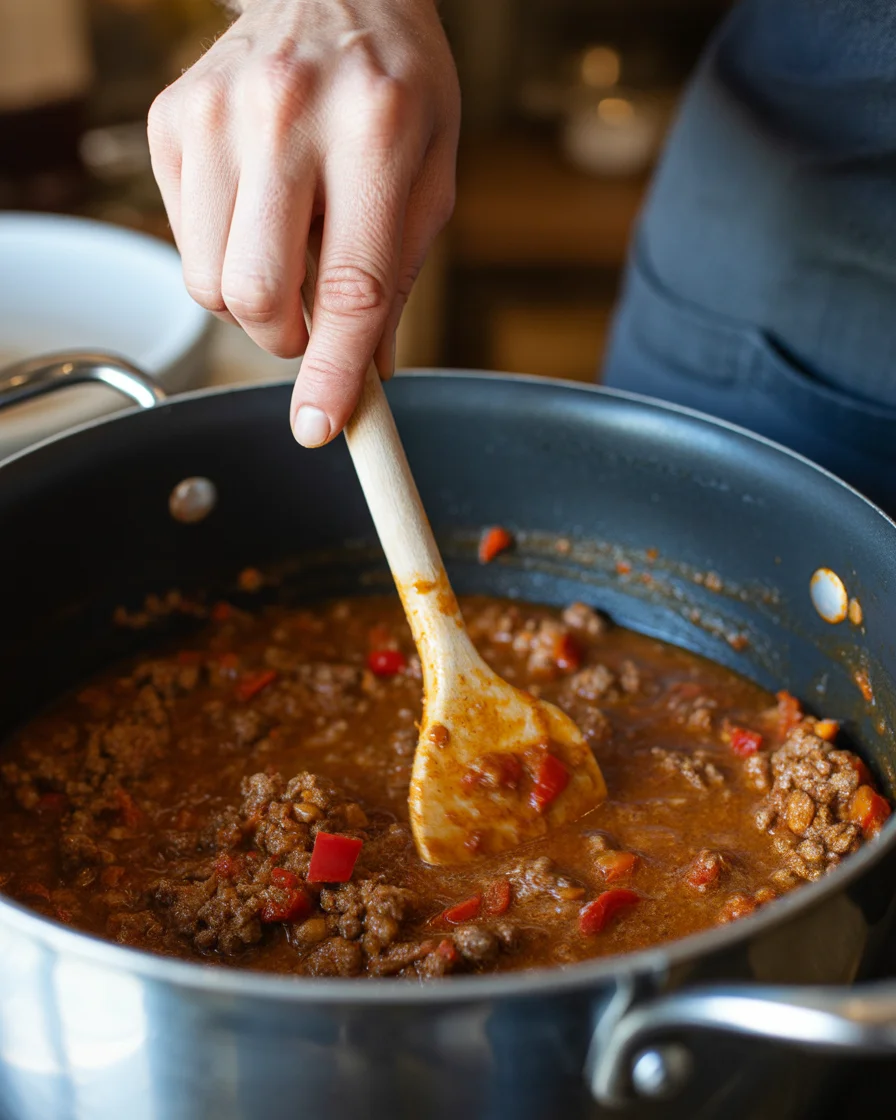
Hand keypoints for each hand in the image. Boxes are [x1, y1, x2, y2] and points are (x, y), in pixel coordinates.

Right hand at [148, 0, 459, 445]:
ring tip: (289, 244)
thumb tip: (370, 374)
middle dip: (287, 337)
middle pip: (256, 296)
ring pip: (210, 283)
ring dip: (253, 299)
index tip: (320, 427)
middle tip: (312, 317)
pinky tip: (257, 207)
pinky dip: (222, 253)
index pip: (351, 286)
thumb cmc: (396, 85)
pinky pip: (184, 243)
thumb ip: (402, 278)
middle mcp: (287, 117)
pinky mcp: (172, 121)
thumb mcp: (432, 174)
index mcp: (376, 132)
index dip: (332, 372)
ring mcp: (217, 115)